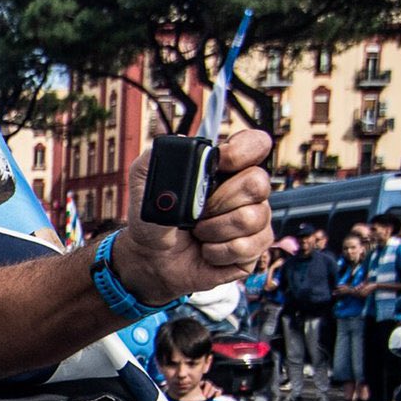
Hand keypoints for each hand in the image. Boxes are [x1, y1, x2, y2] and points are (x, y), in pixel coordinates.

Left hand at [112, 129, 272, 306]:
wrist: (152, 261)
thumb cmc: (153, 223)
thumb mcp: (142, 187)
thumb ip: (153, 159)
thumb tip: (179, 140)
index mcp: (225, 169)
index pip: (256, 144)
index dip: (241, 152)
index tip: (219, 163)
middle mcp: (244, 190)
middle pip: (258, 182)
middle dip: (219, 201)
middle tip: (197, 213)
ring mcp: (254, 219)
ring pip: (251, 218)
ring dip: (213, 230)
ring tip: (198, 233)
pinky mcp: (254, 248)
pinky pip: (246, 247)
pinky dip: (217, 251)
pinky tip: (207, 251)